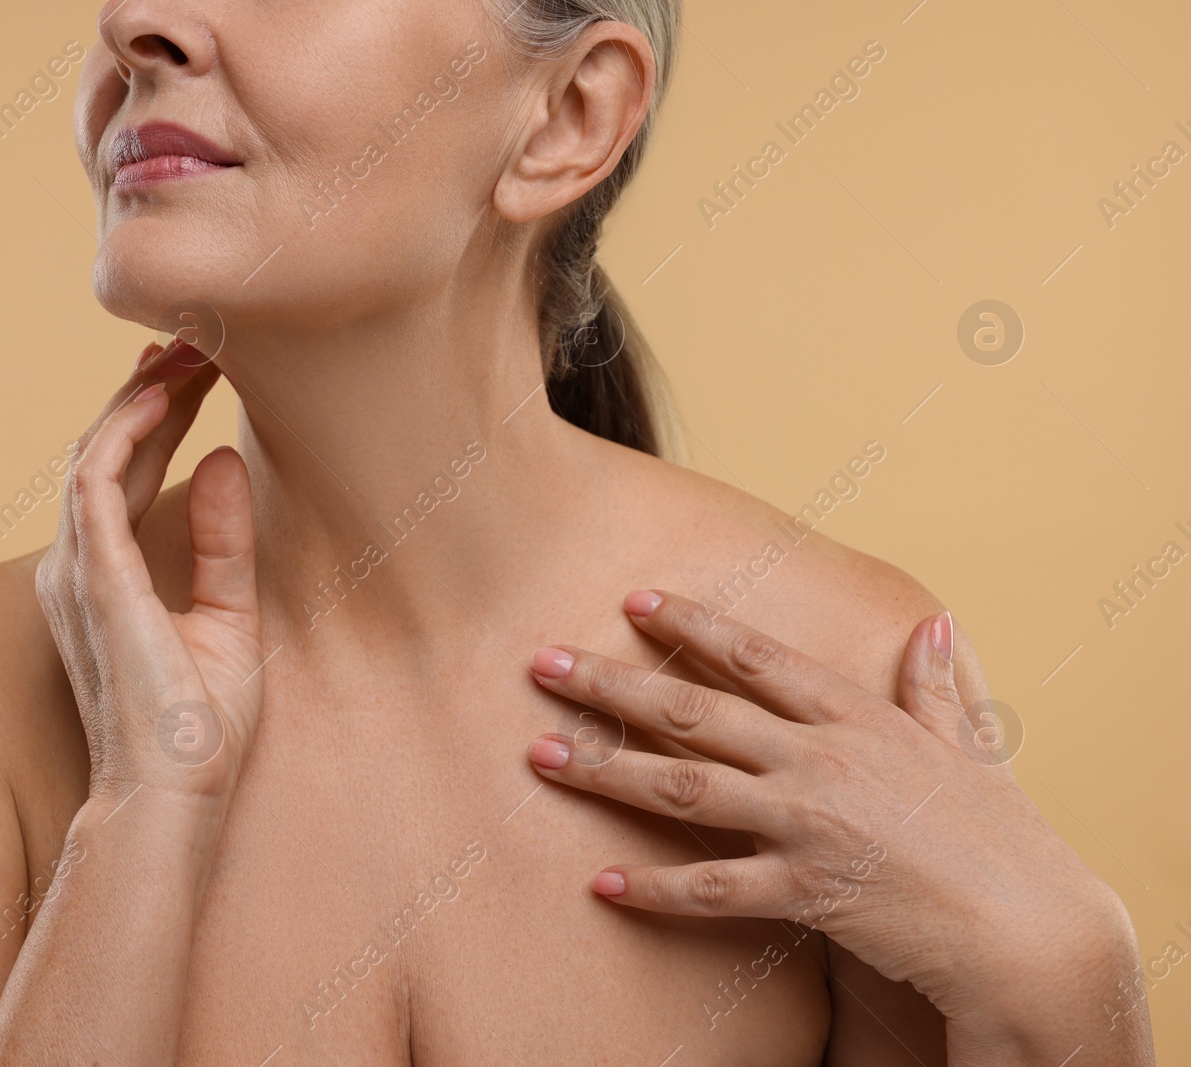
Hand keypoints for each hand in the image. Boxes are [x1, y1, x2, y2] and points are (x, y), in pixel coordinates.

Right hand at [36, 340, 262, 803]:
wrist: (175, 795)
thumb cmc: (199, 728)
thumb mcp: (227, 619)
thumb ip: (224, 544)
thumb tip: (227, 460)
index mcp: (106, 577)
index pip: (126, 475)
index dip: (160, 416)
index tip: (204, 370)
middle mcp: (79, 567)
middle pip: (106, 452)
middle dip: (147, 392)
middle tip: (195, 339)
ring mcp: (78, 570)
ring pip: (95, 454)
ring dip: (137, 397)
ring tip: (185, 349)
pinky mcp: (93, 578)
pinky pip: (94, 483)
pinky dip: (122, 432)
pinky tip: (161, 395)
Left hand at [524, 591, 1147, 1058]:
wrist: (1032, 932)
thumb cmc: (1002, 840)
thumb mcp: (968, 750)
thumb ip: (937, 688)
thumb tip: (931, 624)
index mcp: (856, 717)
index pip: (756, 657)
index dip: (691, 625)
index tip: (633, 600)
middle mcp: (821, 759)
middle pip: (694, 712)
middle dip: (611, 684)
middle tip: (541, 665)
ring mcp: (809, 823)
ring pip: (683, 788)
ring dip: (605, 770)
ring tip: (540, 757)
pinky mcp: (807, 891)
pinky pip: (713, 888)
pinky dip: (654, 886)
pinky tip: (601, 882)